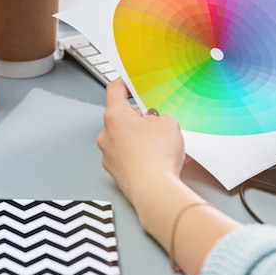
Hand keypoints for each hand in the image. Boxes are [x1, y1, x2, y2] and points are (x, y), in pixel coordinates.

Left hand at [97, 79, 240, 274]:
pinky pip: (128, 156)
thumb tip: (154, 123)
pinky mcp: (116, 172)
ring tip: (161, 144)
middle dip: (139, 118)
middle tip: (157, 121)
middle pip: (121, 117)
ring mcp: (109, 155)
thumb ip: (159, 117)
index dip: (124, 83)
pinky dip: (140, 154)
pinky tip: (158, 159)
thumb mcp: (169, 123)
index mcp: (115, 117)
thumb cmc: (157, 157)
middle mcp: (106, 135)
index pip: (114, 90)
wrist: (155, 191)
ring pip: (124, 138)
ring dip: (140, 137)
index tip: (130, 83)